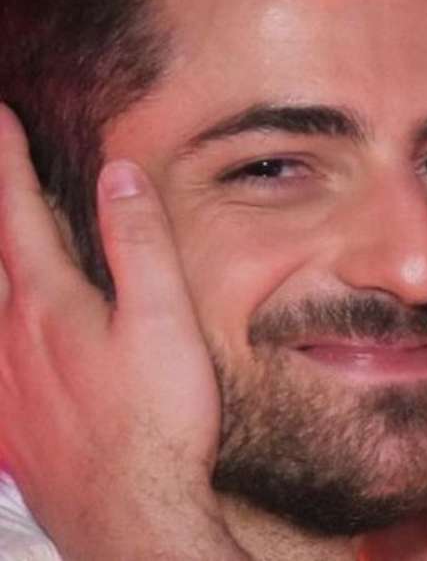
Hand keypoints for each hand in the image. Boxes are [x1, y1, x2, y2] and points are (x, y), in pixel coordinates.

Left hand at [0, 105, 245, 559]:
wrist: (128, 514)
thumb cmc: (157, 418)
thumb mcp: (164, 321)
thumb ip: (139, 244)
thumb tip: (118, 175)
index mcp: (49, 303)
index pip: (19, 212)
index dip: (7, 159)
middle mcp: (9, 335)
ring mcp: (0, 378)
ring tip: (0, 235)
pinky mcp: (4, 416)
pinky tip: (3, 322)